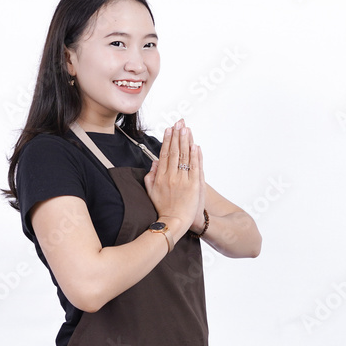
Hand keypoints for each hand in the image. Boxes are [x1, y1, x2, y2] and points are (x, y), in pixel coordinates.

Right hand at [143, 119, 200, 239]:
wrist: (174, 223)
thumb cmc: (162, 208)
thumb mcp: (151, 192)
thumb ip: (151, 176)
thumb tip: (155, 163)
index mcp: (160, 177)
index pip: (164, 154)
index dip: (167, 140)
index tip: (169, 129)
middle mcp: (171, 177)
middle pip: (174, 152)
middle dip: (177, 136)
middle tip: (179, 123)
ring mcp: (183, 180)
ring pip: (185, 157)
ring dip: (186, 141)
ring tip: (186, 128)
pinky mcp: (194, 185)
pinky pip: (195, 167)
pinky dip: (195, 155)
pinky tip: (195, 145)